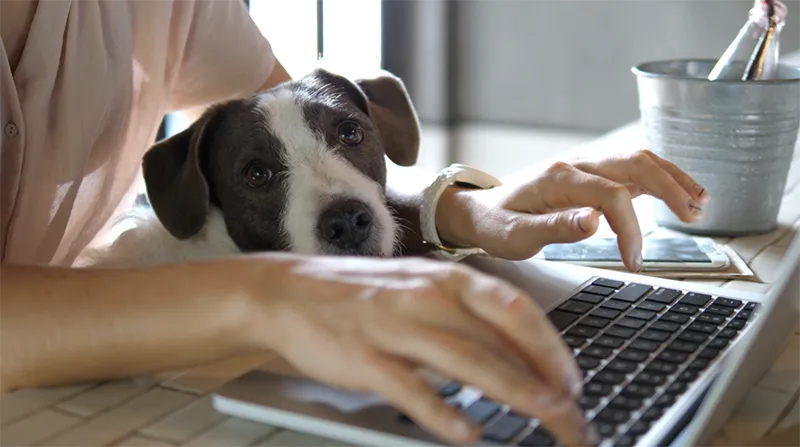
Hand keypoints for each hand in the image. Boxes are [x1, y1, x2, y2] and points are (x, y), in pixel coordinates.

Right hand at [250, 255, 595, 445]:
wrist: (289, 292)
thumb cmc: (363, 295)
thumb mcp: (421, 292)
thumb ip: (466, 320)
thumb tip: (519, 356)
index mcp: (446, 279)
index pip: (515, 309)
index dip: (551, 347)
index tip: (573, 381)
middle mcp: (427, 297)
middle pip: (499, 339)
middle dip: (544, 378)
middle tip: (572, 414)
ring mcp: (394, 325)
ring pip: (464, 359)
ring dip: (511, 389)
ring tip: (543, 415)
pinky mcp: (363, 355)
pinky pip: (408, 386)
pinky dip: (440, 411)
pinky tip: (466, 433)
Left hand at [436, 149, 709, 271]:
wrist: (479, 210)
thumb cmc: (495, 225)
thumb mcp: (515, 236)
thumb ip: (554, 228)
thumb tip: (594, 222)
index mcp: (559, 179)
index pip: (611, 195)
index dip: (630, 228)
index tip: (634, 259)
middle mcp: (576, 165)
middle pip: (634, 163)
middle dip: (668, 188)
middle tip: (692, 217)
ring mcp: (585, 167)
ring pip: (638, 160)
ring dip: (671, 177)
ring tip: (699, 202)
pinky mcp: (590, 176)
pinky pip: (631, 169)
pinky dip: (659, 178)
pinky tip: (680, 194)